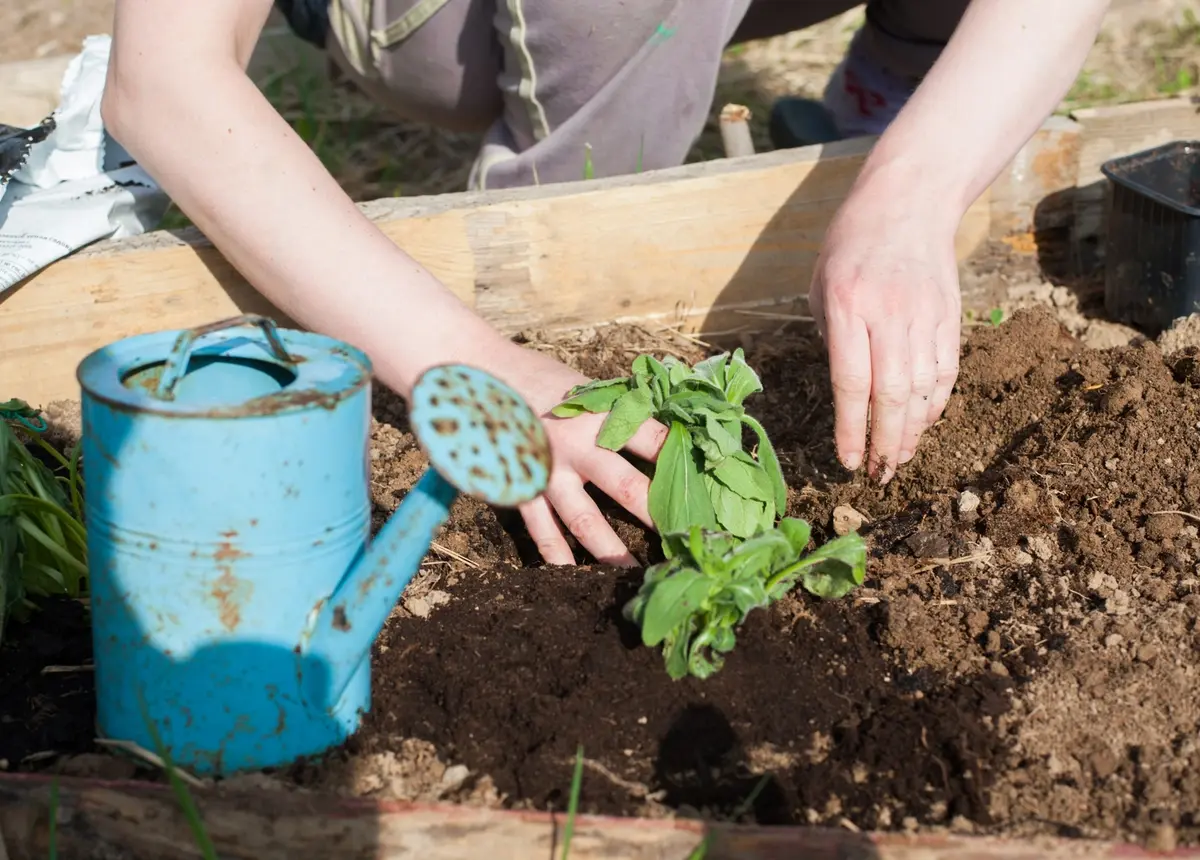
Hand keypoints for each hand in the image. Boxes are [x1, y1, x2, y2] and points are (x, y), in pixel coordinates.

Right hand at [492, 345, 666, 565]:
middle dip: (658, 515)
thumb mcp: (587, 387)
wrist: (477, 374)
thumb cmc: (540, 379)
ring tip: (636, 573)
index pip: (654, 440)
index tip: (711, 486)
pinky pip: (541, 530)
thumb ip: (619, 412)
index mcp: (601, 415)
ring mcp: (547, 472)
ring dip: (612, 550)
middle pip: (627, 487)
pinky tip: (572, 576)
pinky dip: (556, 555)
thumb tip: (668, 429)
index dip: (684, 463)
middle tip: (685, 540)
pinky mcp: (521, 489)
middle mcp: (578, 446)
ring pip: (585, 520)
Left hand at [808, 196, 960, 482]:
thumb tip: (848, 394)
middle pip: (892, 395)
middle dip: (886, 443)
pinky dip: (935, 405)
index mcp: (848, 306)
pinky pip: (945, 372)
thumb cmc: (851, 245)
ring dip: (913, 432)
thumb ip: (832, 339)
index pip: (852, 383)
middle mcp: (890, 313)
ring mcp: (926, 315)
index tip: (848, 461)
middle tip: (879, 475)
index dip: (852, 430)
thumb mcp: (821, 286)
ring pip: (924, 389)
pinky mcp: (950, 316)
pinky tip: (922, 426)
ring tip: (899, 460)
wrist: (910, 201)